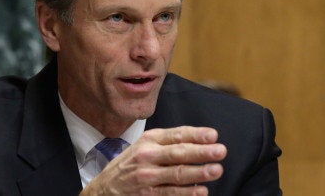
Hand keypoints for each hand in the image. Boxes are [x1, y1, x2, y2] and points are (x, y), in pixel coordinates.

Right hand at [81, 126, 226, 194]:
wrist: (105, 188)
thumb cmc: (131, 163)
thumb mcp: (145, 145)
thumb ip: (169, 141)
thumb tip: (201, 139)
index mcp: (149, 140)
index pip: (176, 135)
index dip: (196, 135)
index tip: (213, 135)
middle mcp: (147, 156)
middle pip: (178, 153)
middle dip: (201, 152)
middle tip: (220, 151)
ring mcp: (147, 177)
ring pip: (176, 174)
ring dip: (198, 173)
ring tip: (215, 170)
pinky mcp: (147, 195)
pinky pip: (170, 193)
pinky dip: (186, 193)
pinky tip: (200, 191)